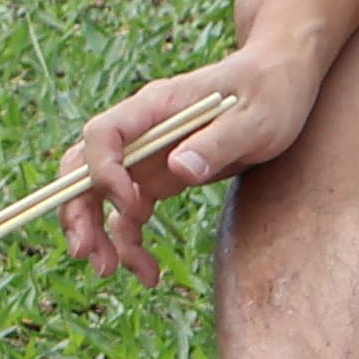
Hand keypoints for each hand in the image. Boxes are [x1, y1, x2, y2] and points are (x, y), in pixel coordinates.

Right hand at [61, 42, 314, 280]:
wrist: (281, 84)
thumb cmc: (271, 92)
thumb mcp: (258, 117)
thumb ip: (219, 141)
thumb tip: (179, 169)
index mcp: (157, 105)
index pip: (104, 134)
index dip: (104, 170)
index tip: (132, 204)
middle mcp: (142, 131)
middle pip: (84, 169)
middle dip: (77, 210)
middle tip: (85, 251)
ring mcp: (146, 156)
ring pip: (99, 198)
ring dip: (98, 234)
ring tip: (110, 270)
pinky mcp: (158, 178)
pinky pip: (129, 214)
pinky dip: (130, 243)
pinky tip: (149, 274)